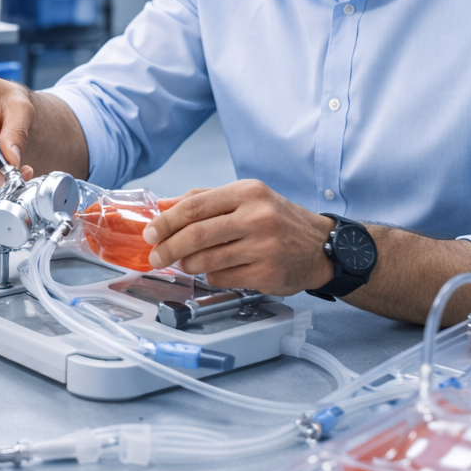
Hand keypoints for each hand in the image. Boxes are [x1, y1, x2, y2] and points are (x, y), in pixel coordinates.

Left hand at [141, 180, 334, 295]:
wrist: (320, 245)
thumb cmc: (277, 220)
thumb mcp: (244, 198)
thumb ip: (203, 200)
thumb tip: (162, 206)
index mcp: (247, 192)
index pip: (194, 206)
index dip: (165, 222)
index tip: (149, 233)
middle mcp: (257, 217)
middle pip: (196, 235)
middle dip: (168, 248)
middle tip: (155, 256)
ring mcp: (264, 247)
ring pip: (207, 260)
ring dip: (187, 265)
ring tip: (184, 263)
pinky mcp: (267, 273)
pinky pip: (223, 278)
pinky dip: (210, 276)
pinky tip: (214, 270)